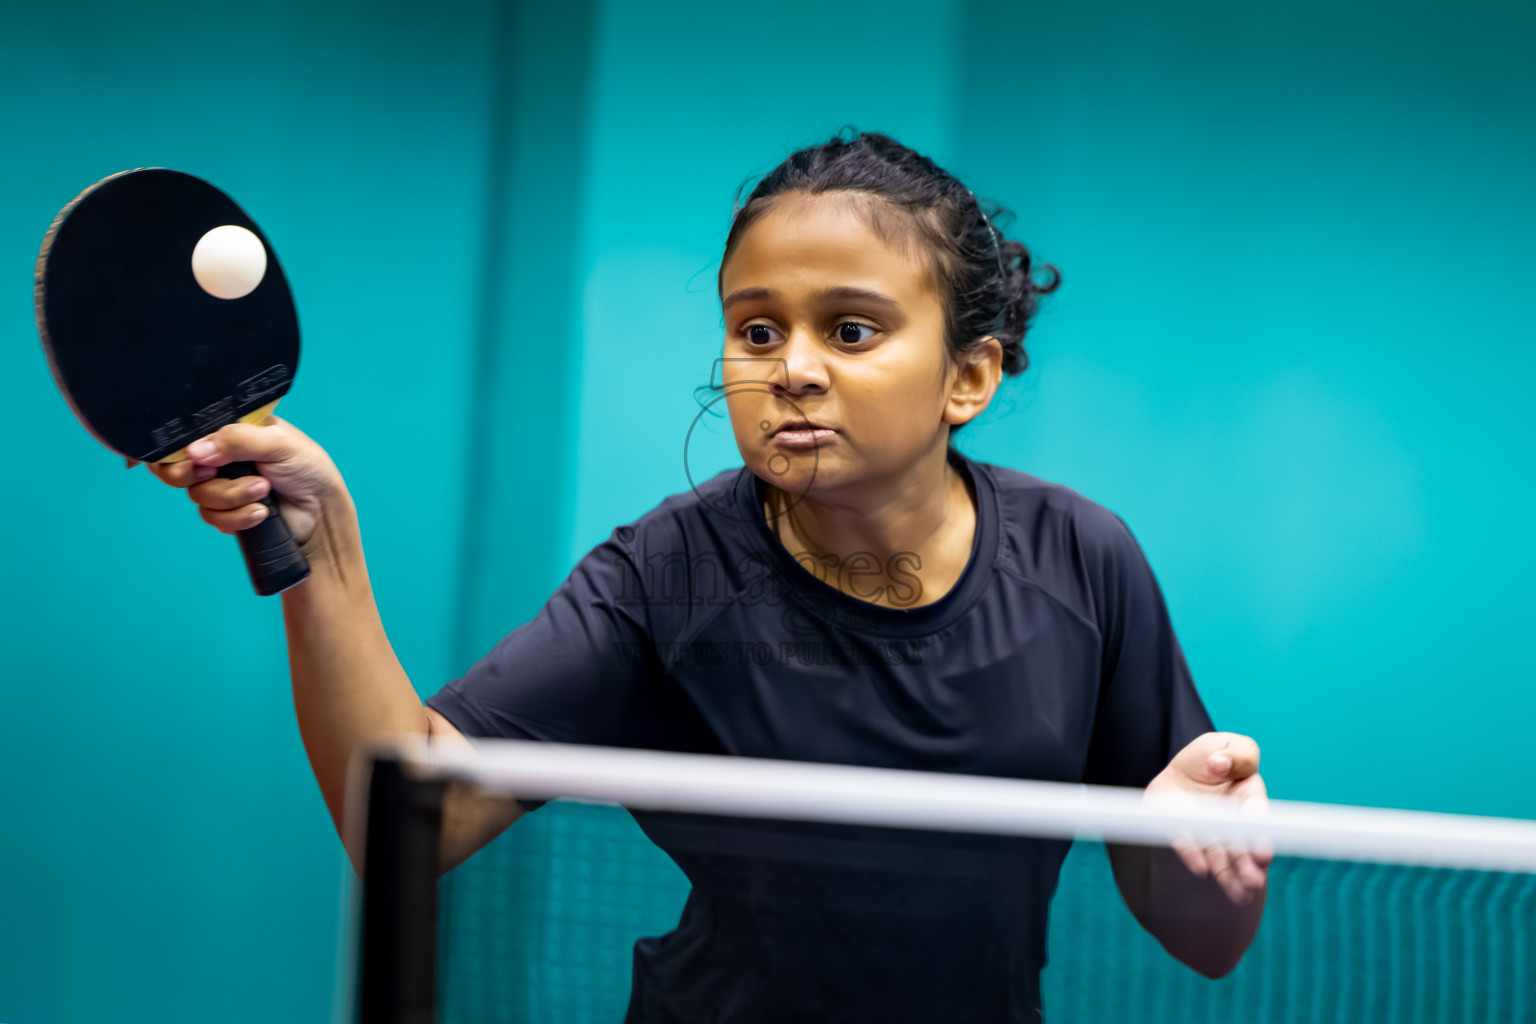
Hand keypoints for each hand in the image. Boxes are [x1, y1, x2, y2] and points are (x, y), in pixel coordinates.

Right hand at [145, 416, 345, 548]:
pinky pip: (212, 517)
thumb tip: (196, 450)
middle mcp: (220, 456)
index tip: (200, 460)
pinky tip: (262, 512)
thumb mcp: (278, 443)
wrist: (321, 512)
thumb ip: (238, 440)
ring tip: (264, 490)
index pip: (187, 434)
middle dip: (199, 476)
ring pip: (198, 495)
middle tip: (217, 475)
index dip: (182, 450)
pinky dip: (237, 517)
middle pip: (179, 468)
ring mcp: (222, 485)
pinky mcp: (226, 511)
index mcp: (230, 430)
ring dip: (232, 496)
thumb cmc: (308, 469)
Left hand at [1146, 731, 1271, 903]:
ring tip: (1238, 895)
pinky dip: (1192, 855)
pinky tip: (1199, 869)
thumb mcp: (1227, 745)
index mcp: (1248, 797)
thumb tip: (1220, 765)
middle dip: (1247, 864)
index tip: (1263, 854)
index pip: (1257, 816)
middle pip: (1241, 844)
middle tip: (1254, 883)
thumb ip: (1237, 753)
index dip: (1261, 834)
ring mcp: (1206, 828)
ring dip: (1228, 874)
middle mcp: (1230, 819)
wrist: (1178, 773)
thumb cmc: (1211, 759)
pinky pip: (1186, 844)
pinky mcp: (1180, 831)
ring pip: (1219, 854)